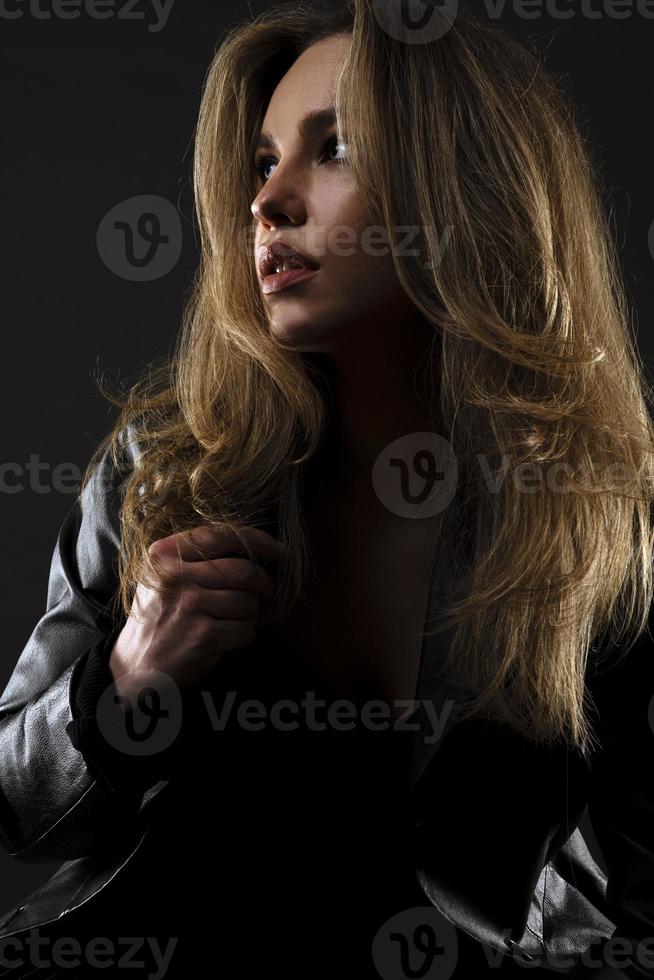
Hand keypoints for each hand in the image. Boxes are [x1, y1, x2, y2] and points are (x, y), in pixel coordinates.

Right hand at [108, 524, 283, 697]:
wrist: (135, 668)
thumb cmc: (159, 619)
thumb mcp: (163, 578)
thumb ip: (198, 558)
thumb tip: (255, 548)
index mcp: (164, 556)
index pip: (220, 535)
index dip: (257, 540)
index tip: (278, 551)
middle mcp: (175, 577)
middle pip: (244, 571)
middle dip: (263, 585)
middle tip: (264, 595)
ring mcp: (189, 606)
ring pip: (249, 602)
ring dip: (249, 616)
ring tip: (229, 622)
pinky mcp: (202, 636)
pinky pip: (246, 630)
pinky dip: (243, 638)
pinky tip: (224, 641)